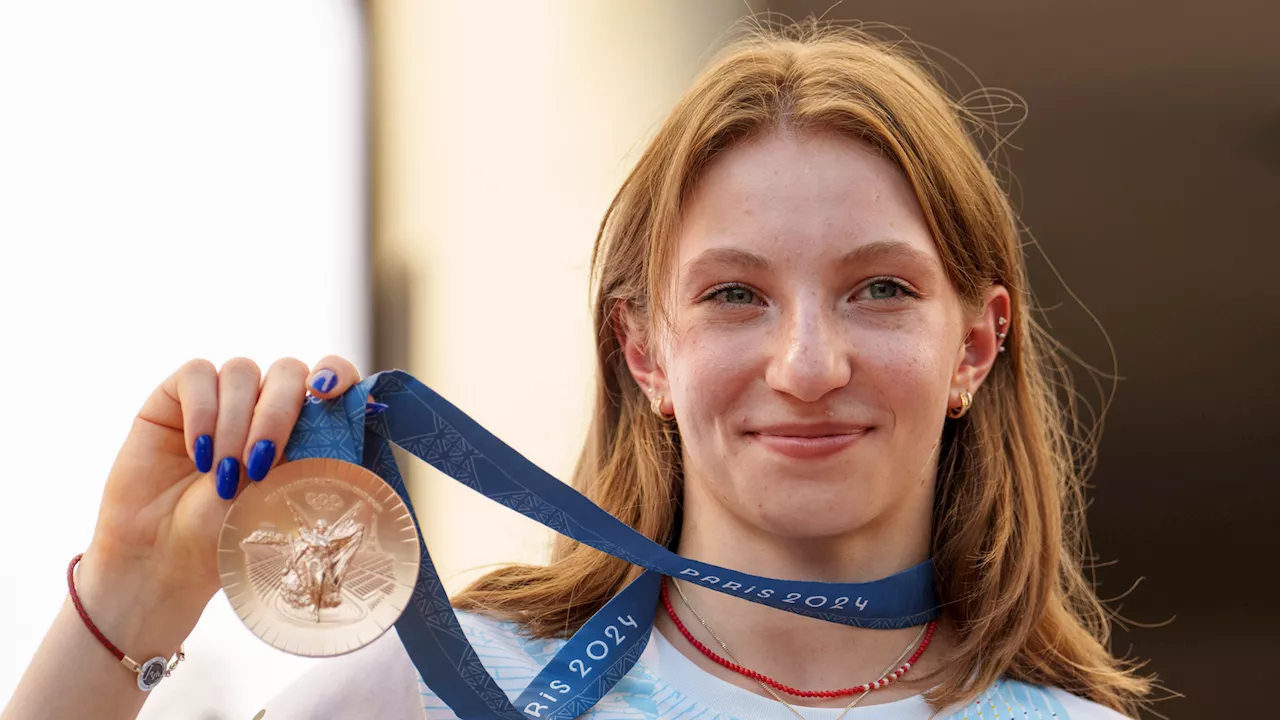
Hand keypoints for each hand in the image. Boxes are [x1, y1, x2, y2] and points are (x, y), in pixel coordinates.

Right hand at [77, 355, 363, 647]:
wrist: (168, 556)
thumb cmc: (231, 532)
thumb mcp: (282, 497)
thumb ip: (310, 457)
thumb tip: (340, 429)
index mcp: (303, 423)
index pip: (332, 374)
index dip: (337, 372)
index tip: (328, 392)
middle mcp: (264, 402)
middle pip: (287, 370)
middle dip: (278, 414)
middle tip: (260, 463)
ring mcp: (222, 395)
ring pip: (242, 371)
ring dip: (235, 423)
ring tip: (223, 474)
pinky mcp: (176, 396)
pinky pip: (197, 374)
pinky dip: (202, 412)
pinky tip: (198, 453)